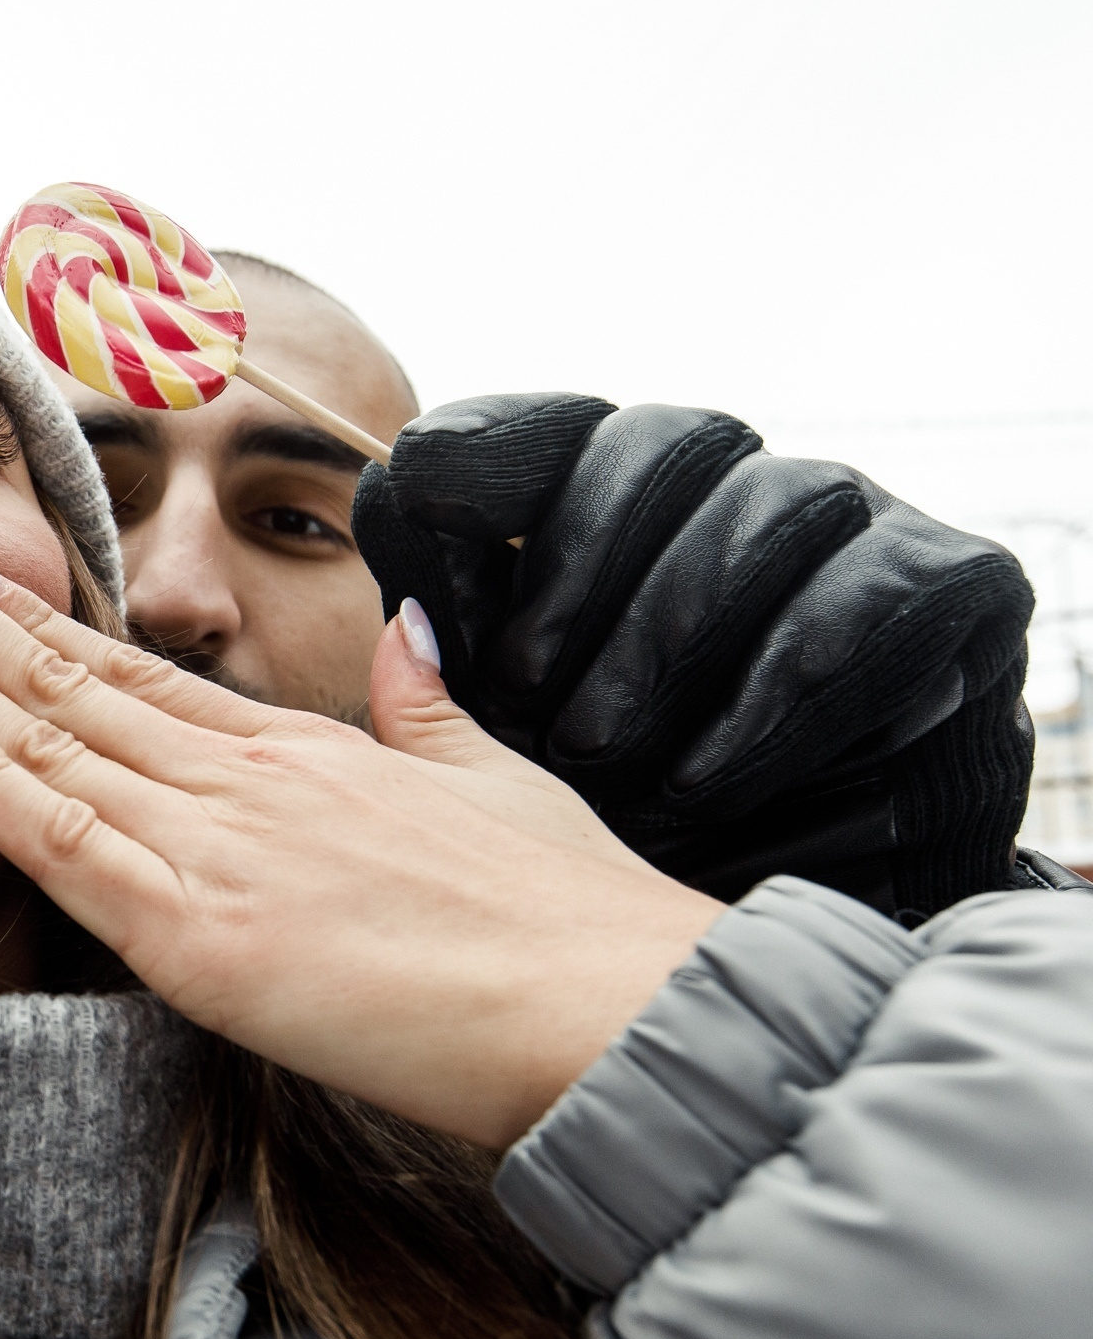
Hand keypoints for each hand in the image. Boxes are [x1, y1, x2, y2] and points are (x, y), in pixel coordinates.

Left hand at [0, 493, 721, 1147]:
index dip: (32, 617)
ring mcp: (216, 847)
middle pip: (67, 678)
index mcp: (299, 750)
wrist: (615, 1010)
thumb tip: (411, 635)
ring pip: (46, 736)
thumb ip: (428, 705)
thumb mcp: (494, 780)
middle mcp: (242, 778)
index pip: (131, 670)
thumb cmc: (564, 914)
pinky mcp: (202, 936)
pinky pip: (64, 842)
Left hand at [351, 395, 1034, 920]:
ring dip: (671, 637)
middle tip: (526, 695)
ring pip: (769, 509)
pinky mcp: (947, 584)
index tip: (426, 492)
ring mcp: (850, 524)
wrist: (774, 909)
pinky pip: (866, 600)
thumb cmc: (616, 812)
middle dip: (582, 571)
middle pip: (663, 448)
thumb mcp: (503, 746)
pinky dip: (775, 692)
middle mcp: (739, 485)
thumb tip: (391, 552)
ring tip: (599, 753)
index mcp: (622, 496)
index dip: (493, 447)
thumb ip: (443, 662)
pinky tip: (702, 775)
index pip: (559, 429)